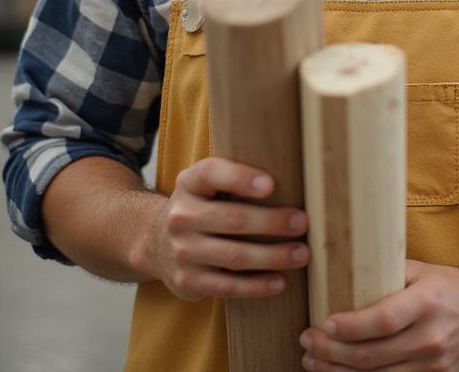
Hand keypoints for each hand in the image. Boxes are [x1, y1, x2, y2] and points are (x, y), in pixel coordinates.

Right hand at [141, 156, 308, 301]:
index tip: (271, 184)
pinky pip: (228, 286)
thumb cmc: (201, 206)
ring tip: (301, 254)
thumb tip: (293, 177)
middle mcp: (181, 216)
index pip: (211, 174)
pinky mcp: (188, 281)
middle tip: (302, 223)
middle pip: (233, 219)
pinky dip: (257, 286)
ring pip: (234, 256)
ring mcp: (182, 251)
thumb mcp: (206, 184)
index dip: (240, 178)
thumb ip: (234, 176)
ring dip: (272, 256)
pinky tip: (280, 281)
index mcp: (189, 183)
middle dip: (272, 222)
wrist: (156, 242)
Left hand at [299, 259, 458, 370]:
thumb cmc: (447, 284)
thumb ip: (385, 275)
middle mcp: (431, 337)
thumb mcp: (419, 270)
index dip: (350, 327)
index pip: (382, 320)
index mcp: (426, 302)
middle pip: (373, 355)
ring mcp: (435, 366)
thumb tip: (340, 271)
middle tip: (306, 342)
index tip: (323, 323)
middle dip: (332, 353)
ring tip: (313, 363)